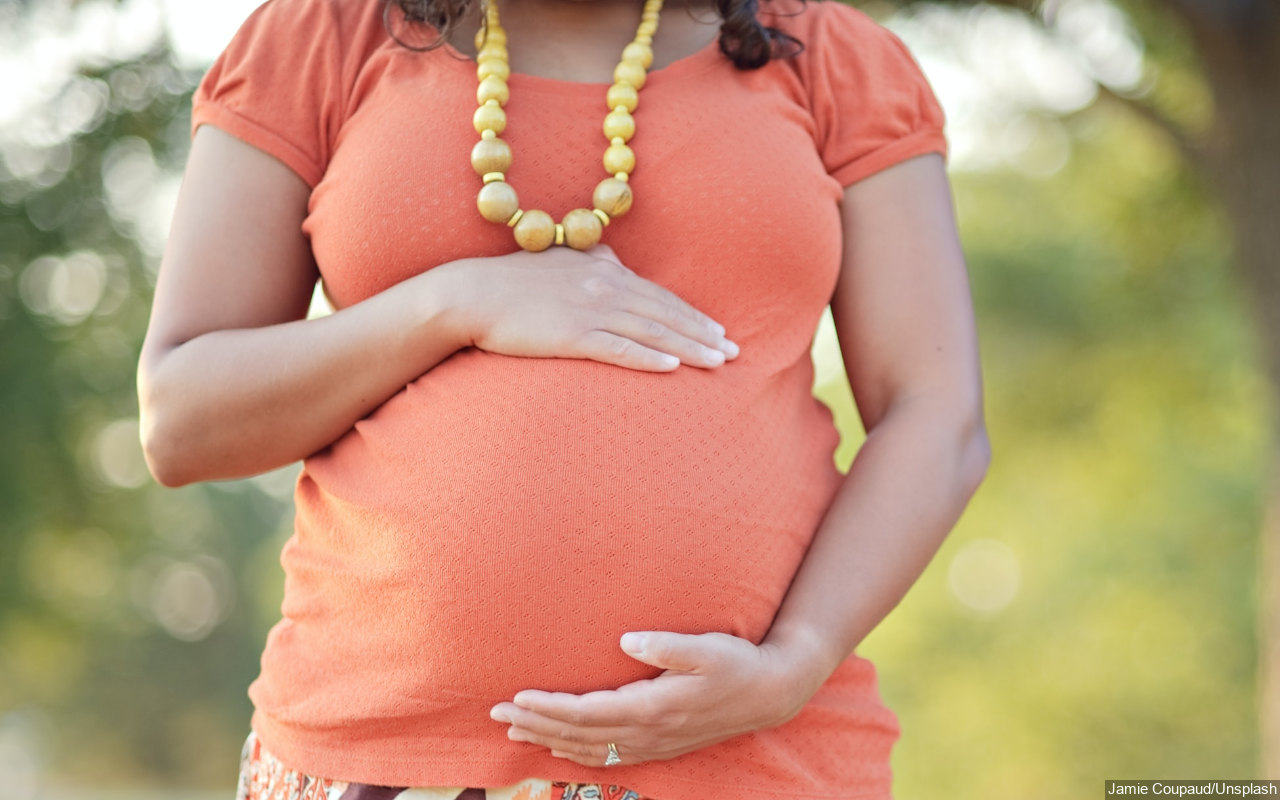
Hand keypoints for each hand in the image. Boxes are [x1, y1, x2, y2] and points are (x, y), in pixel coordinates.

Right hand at [437, 244, 738, 371]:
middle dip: (703, 332)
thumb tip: (613, 260)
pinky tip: (673, 368)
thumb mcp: (558, 260)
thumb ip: (591, 259)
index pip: (659, 295)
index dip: (692, 314)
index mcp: (603, 268)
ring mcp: (590, 309)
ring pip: (652, 330)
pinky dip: (649, 357)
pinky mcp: (572, 334)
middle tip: (733, 351)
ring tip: (718, 362)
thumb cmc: (510, 281)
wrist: (470, 294)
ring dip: (689, 346)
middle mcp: (604, 285)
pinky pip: (619, 348)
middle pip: (665, 312)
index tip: (718, 330)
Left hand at [488, 631, 828, 767]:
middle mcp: (648, 732)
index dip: (547, 708)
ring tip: (514, 729)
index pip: (586, 713)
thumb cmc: (738, 663)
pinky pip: (608, 757)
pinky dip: (576, 755)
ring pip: (589, 749)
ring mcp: (653, 744)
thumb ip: (667, 645)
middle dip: (535, 723)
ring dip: (548, 740)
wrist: (769, 694)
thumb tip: (628, 639)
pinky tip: (559, 749)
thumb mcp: (708, 647)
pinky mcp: (659, 745)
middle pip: (578, 734)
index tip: (515, 698)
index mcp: (653, 706)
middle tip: (495, 712)